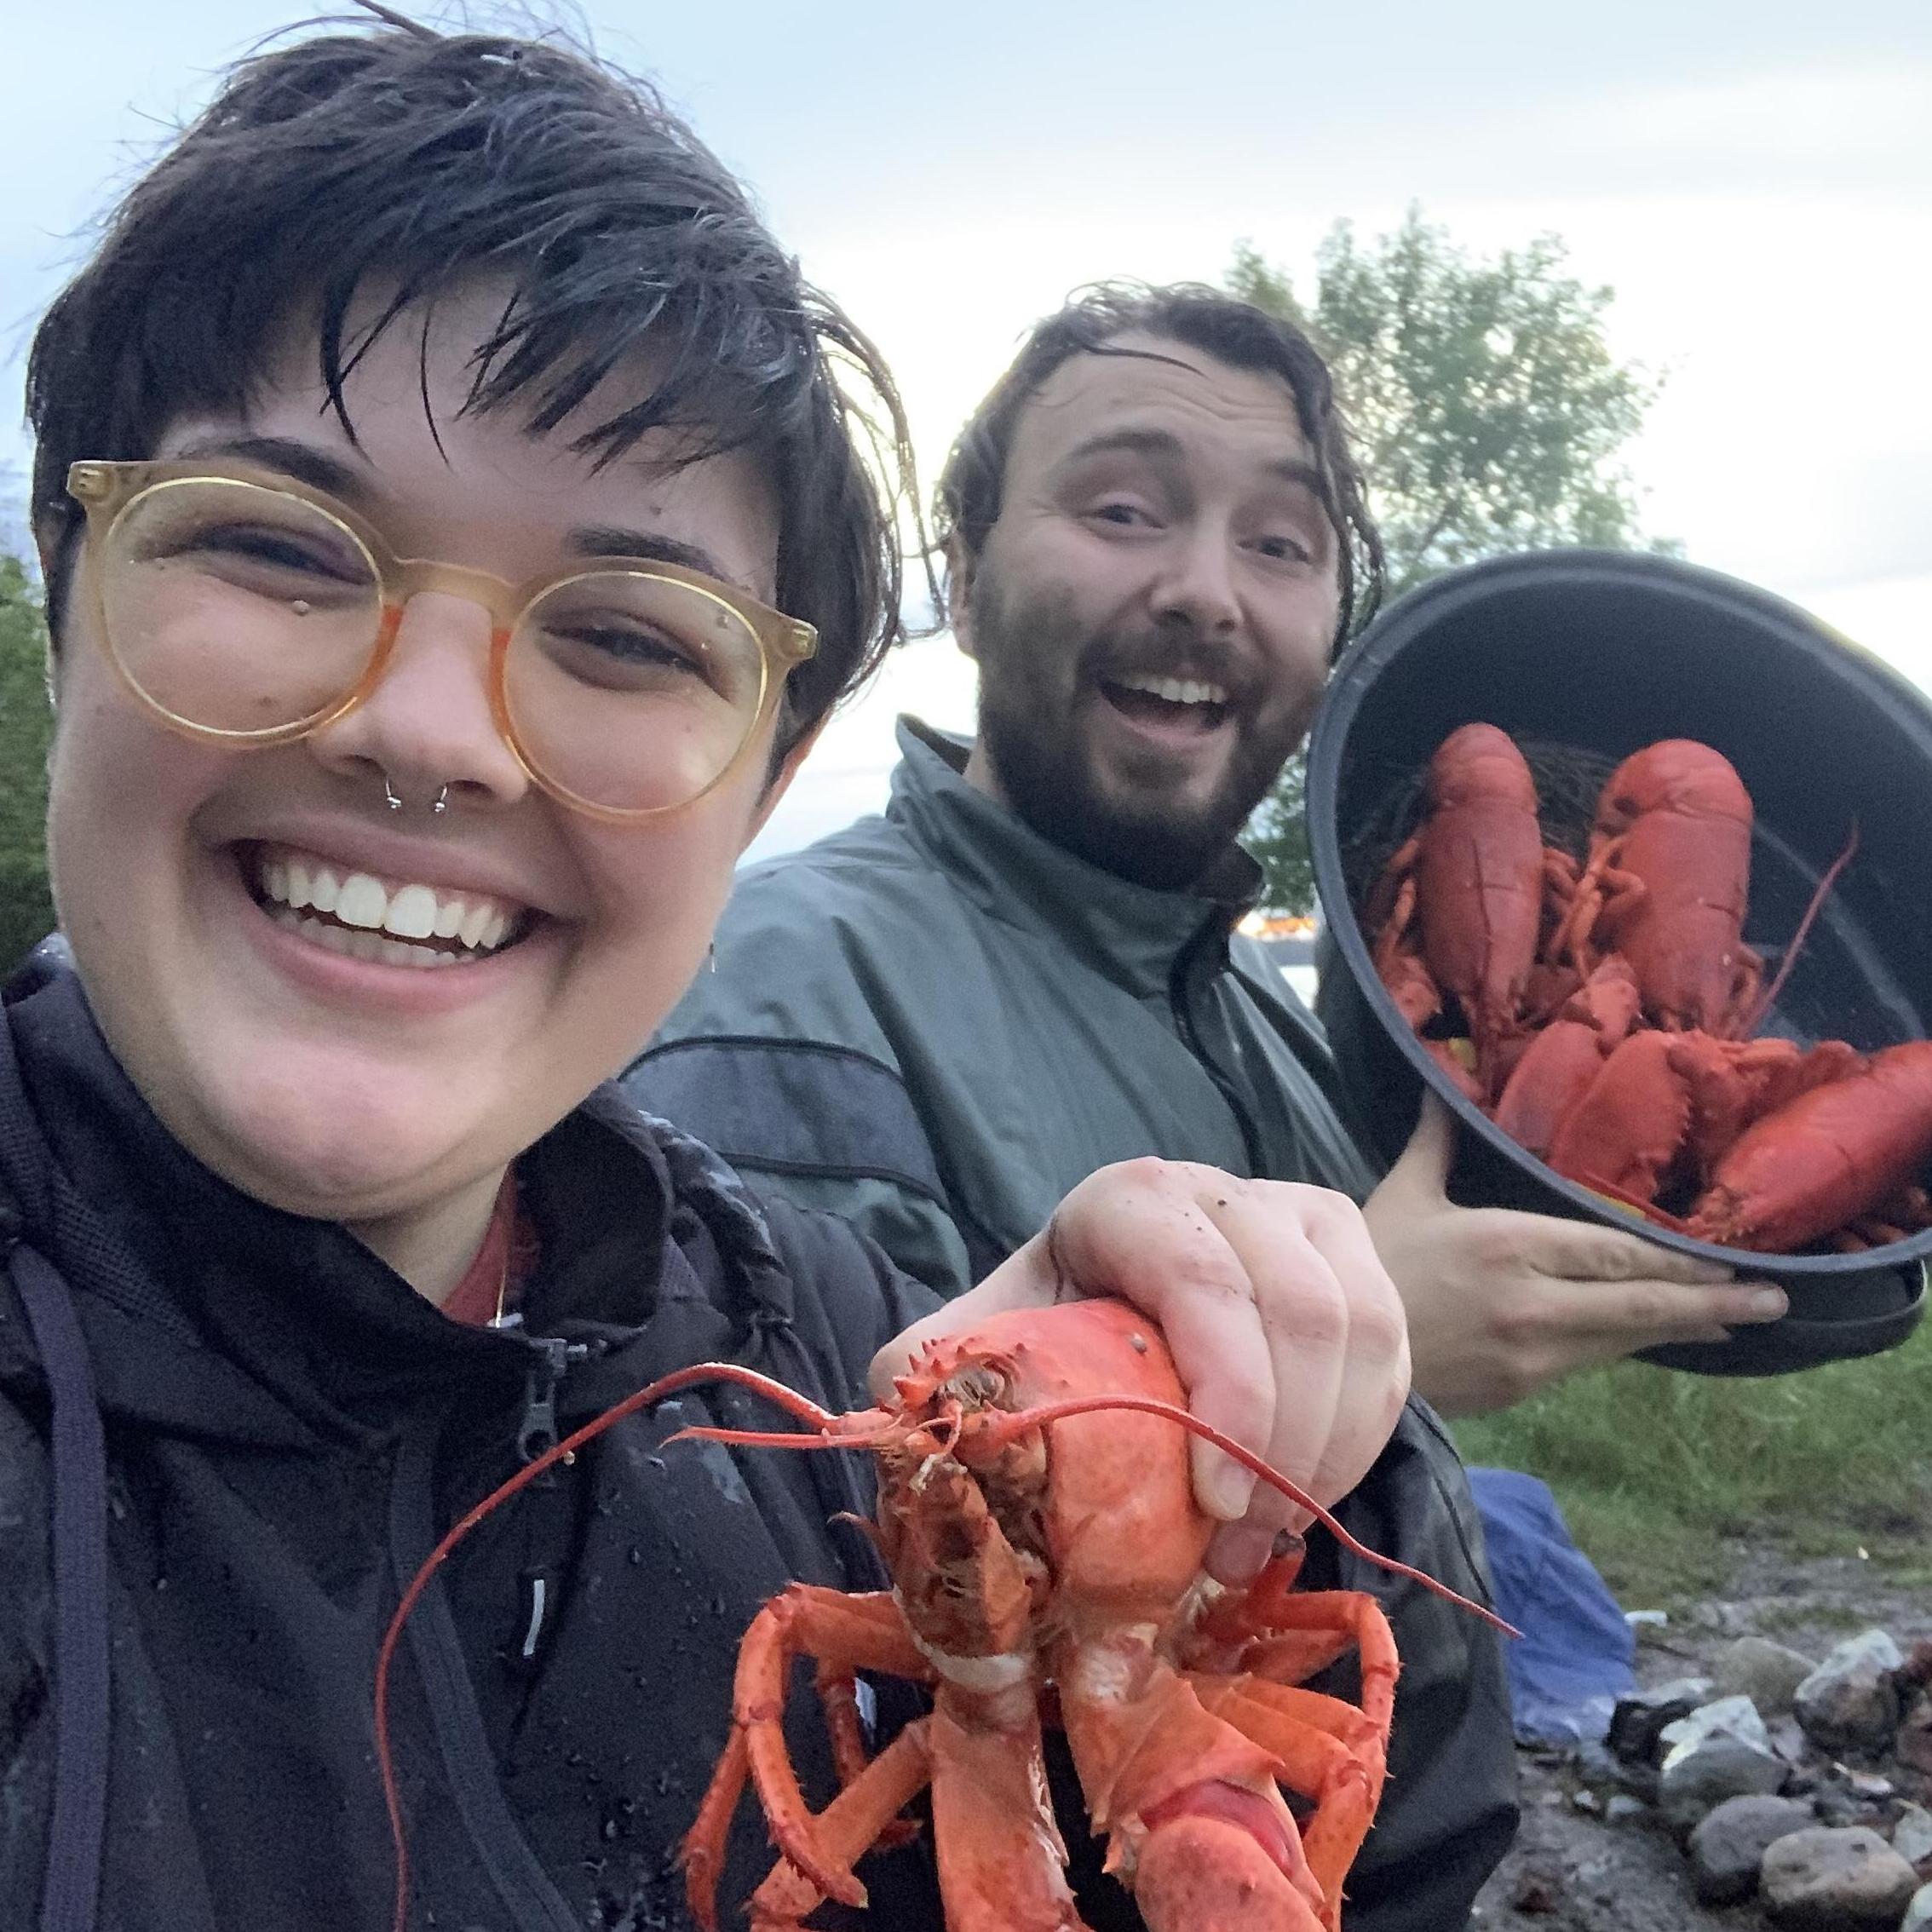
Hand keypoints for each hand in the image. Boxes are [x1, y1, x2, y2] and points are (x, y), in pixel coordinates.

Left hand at [871, 1158, 1410, 1586]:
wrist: (1109, 1311)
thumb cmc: (1044, 1331)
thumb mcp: (973, 1344)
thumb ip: (926, 1371)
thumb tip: (893, 1416)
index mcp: (1128, 1198)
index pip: (1203, 1278)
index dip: (1227, 1393)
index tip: (1212, 1509)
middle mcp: (1224, 1193)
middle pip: (1301, 1308)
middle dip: (1285, 1447)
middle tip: (1237, 1550)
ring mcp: (1301, 1218)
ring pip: (1365, 1329)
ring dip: (1330, 1455)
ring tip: (1267, 1538)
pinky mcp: (1357, 1263)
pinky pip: (1395, 1356)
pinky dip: (1361, 1442)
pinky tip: (1304, 1498)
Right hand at [1365, 1092, 1787, 1417]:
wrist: (1335, 1352)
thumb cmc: (1369, 1264)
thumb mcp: (1402, 1194)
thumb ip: (1436, 1141)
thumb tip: (1439, 1084)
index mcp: (1508, 1244)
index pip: (1615, 1252)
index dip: (1677, 1259)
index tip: (1727, 1256)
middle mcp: (1534, 1301)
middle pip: (1641, 1302)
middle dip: (1712, 1301)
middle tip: (1772, 1300)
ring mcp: (1533, 1351)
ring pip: (1625, 1337)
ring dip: (1682, 1328)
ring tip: (1734, 1320)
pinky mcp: (1523, 1386)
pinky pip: (1592, 1362)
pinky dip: (1628, 1345)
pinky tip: (1655, 1338)